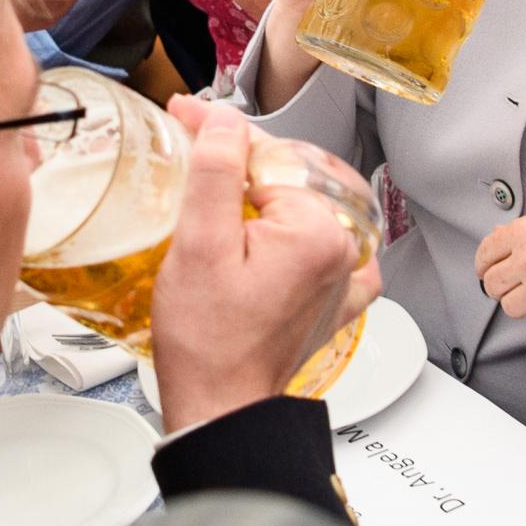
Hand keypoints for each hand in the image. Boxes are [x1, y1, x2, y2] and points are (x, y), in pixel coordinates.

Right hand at [148, 96, 377, 430]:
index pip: (267, 153)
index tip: (184, 117)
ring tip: (223, 182)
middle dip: (241, 156)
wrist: (221, 408)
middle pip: (288, 174)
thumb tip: (224, 120)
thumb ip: (216, 172)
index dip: (218, 131)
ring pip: (304, 204)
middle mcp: (341, 251)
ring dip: (266, 187)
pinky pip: (327, 246)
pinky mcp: (330, 300)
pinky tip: (273, 227)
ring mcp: (340, 278)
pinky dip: (301, 228)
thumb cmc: (208, 341)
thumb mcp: (198, 244)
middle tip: (194, 143)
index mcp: (317, 232)